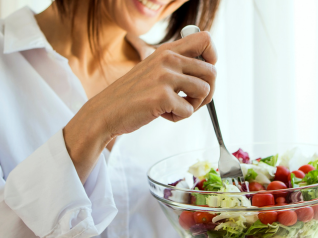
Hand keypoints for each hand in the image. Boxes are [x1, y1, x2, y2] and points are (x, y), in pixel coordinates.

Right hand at [64, 31, 216, 181]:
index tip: (203, 75)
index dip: (212, 57)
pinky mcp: (162, 96)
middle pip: (212, 71)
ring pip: (205, 91)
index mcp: (167, 50)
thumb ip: (176, 65)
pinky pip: (189, 111)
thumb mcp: (153, 69)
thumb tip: (208, 68)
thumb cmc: (132, 95)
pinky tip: (163, 114)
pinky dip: (178, 118)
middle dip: (207, 92)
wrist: (106, 111)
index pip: (205, 39)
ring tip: (175, 108)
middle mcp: (167, 59)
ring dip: (193, 106)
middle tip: (191, 101)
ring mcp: (164, 77)